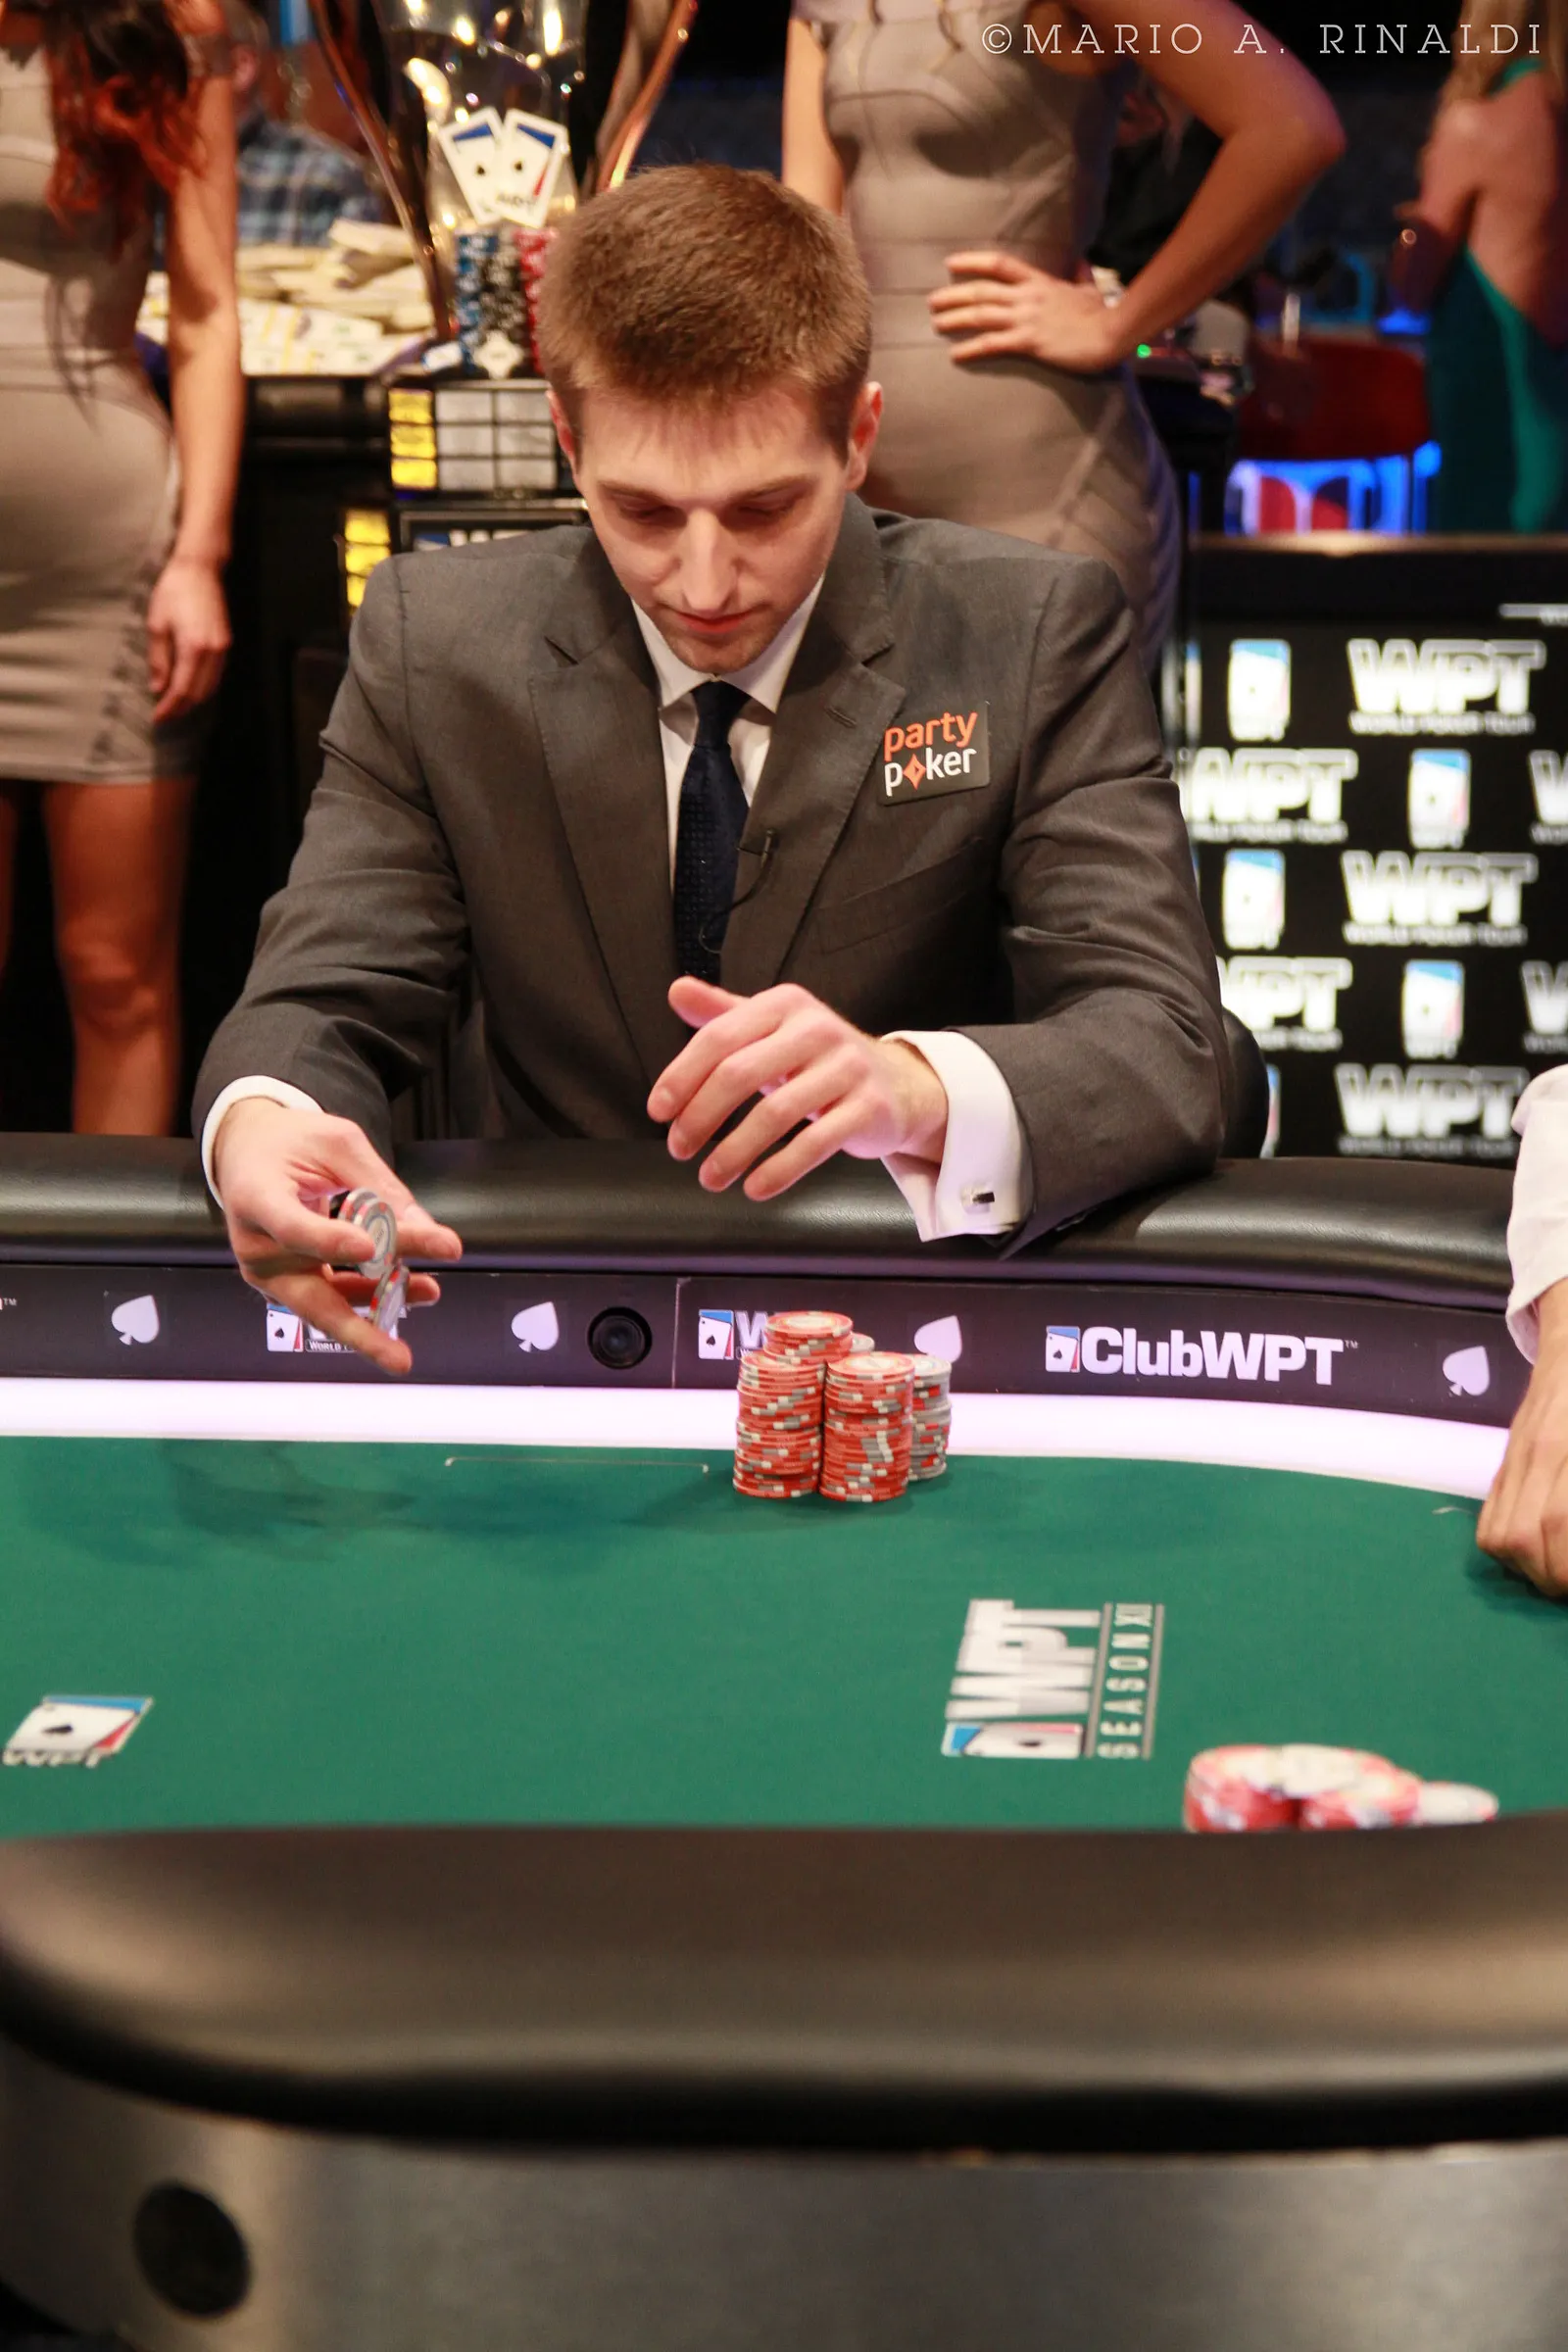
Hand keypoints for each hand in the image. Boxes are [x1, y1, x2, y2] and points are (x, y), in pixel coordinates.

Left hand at [147, 554, 229, 722]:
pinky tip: (189, 687)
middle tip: (164, 715)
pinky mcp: (226, 644)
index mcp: (193, 648)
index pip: (182, 690)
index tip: (157, 717)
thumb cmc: (174, 591)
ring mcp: (223, 649)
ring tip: (174, 705)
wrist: (199, 569)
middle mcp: (213, 652)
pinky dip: (203, 687)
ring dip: (193, 700)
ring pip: (210, 687)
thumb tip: (157, 687)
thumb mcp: (157, 624)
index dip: (169, 707)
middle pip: (199, 693)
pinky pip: (216, 675)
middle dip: (181, 708)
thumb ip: (158, 660)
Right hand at [212, 1099, 462, 1374]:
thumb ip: (380, 1187)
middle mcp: (257, 1246)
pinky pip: (335, 1296)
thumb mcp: (338, 1144)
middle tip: (400, 1358)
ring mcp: (272, 1273)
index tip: (369, 1247)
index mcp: (256, 1197)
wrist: (250, 1152)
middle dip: (359, 1330)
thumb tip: (427, 1233)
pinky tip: (417, 1289)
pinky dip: (375, 1296)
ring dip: (382, 1306)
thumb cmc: (292, 1143)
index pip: (291, 1227)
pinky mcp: (290, 1284)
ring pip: (330, 1303)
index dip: (328, 1242)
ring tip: (431, 1291)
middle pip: (308, 1297)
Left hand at [646, 978, 948, 1200]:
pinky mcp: (868, 1108)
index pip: (720, 1037)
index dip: (682, 1076)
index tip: (658, 1112)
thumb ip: (722, 1015)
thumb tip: (676, 992)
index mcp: (784, 1005)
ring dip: (734, 1152)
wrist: (897, 1084)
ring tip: (710, 1178)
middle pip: (740, 1073)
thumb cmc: (817, 1059)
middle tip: (678, 1149)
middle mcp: (817, 1029)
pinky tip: (755, 1188)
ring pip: (776, 1114)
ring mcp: (847, 1068)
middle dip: (701, 1116)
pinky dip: (779, 1170)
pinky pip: (816, 1144)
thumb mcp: (771, 1030)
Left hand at [929, 249, 1122, 372]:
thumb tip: (1083, 262)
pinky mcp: (1029, 342)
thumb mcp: (1089, 289)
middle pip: (981, 291)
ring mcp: (1026, 319)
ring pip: (981, 314)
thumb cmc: (1101, 315)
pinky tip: (955, 355)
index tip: (950, 264)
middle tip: (932, 302)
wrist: (1111, 333)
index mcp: (1038, 282)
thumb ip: (1081, 275)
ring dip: (954, 319)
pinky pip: (992, 344)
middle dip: (953, 295)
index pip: (999, 264)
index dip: (972, 262)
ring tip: (936, 324)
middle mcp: (1027, 297)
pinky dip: (970, 349)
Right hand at [1477, 1284, 1567, 1596]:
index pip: (1556, 1525)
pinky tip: (1538, 1545)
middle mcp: (1536, 1456)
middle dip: (1553, 1577)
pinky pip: (1490, 1522)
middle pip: (1523, 1541)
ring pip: (1500, 1538)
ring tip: (1558, 1567)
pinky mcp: (1505, 1462)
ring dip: (1529, 1568)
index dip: (1567, 1567)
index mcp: (1564, 1448)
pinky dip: (1509, 1548)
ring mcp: (1515, 1459)